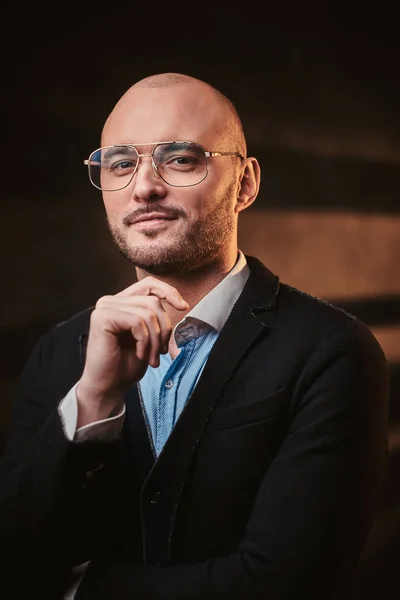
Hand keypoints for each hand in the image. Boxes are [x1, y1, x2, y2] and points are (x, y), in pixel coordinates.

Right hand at [76, 277, 187, 423]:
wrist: (108, 386)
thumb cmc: (127, 363)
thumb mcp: (150, 336)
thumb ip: (157, 317)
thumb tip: (183, 304)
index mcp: (122, 302)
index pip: (150, 284)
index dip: (169, 292)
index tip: (183, 308)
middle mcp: (111, 301)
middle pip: (153, 302)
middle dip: (163, 329)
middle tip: (161, 352)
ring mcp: (104, 308)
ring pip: (147, 313)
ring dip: (155, 340)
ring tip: (151, 358)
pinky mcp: (102, 318)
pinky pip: (137, 322)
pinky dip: (144, 341)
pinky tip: (139, 355)